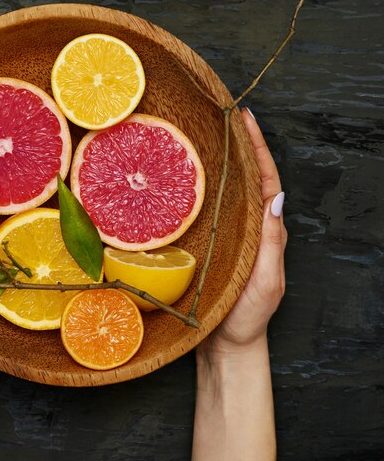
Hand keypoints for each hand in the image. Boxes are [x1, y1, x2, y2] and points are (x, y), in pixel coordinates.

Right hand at [198, 107, 286, 356]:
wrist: (225, 344)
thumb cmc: (246, 316)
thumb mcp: (266, 281)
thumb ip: (271, 243)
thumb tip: (276, 199)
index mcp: (267, 231)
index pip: (266, 181)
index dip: (258, 149)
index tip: (246, 119)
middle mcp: (250, 227)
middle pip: (248, 178)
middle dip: (240, 145)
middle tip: (223, 117)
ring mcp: (230, 234)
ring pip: (227, 190)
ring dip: (220, 161)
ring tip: (204, 135)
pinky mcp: (211, 243)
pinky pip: (207, 208)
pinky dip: (201, 187)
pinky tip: (185, 177)